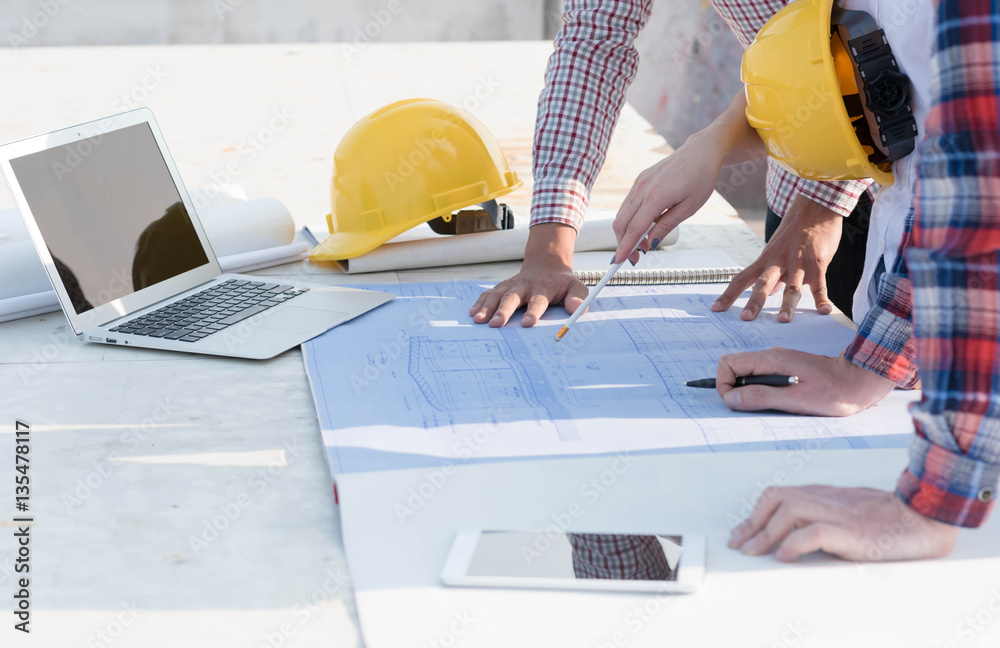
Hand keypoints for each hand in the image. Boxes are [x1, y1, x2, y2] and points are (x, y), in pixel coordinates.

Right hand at [470, 222, 587, 326]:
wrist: (547, 263)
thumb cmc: (562, 282)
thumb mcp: (576, 286)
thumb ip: (578, 298)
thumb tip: (576, 310)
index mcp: (544, 287)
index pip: (538, 300)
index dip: (533, 311)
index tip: (528, 323)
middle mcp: (525, 285)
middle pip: (513, 298)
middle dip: (504, 310)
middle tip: (496, 324)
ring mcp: (511, 285)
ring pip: (497, 295)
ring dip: (487, 307)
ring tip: (479, 320)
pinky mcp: (502, 287)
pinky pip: (489, 293)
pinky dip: (480, 302)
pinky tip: (473, 313)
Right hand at [612, 129, 725, 264]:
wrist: (701, 152)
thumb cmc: (700, 178)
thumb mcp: (689, 208)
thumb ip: (666, 226)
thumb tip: (650, 244)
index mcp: (656, 197)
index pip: (634, 228)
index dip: (625, 247)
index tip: (618, 262)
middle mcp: (642, 188)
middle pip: (621, 223)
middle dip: (624, 243)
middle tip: (636, 257)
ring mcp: (639, 183)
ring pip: (622, 214)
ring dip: (627, 232)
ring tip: (644, 243)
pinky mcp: (639, 180)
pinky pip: (628, 204)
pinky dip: (631, 219)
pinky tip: (645, 226)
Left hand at [713, 194, 842, 322]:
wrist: (815, 206)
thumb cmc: (795, 231)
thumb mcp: (777, 250)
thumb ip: (774, 274)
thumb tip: (771, 293)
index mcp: (765, 260)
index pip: (742, 278)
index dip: (729, 294)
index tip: (716, 309)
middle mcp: (779, 262)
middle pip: (763, 284)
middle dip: (755, 302)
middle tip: (746, 318)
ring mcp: (798, 263)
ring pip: (791, 287)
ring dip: (787, 304)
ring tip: (783, 320)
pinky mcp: (818, 263)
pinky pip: (820, 284)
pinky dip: (822, 299)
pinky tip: (824, 311)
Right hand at [716, 348, 894, 415]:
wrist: (860, 380)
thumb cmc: (834, 391)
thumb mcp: (797, 400)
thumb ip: (762, 397)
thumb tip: (732, 398)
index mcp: (771, 360)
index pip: (728, 363)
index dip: (724, 384)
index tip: (736, 402)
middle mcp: (771, 356)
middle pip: (735, 368)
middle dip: (735, 389)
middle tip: (753, 407)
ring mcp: (778, 361)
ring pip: (748, 373)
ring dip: (749, 391)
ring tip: (771, 404)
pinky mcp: (786, 367)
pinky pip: (761, 376)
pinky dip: (761, 389)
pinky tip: (780, 399)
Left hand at [728, 486, 959, 561]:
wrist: (922, 518)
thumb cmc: (888, 517)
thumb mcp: (847, 510)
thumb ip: (822, 513)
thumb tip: (793, 532)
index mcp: (823, 493)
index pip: (778, 495)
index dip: (755, 514)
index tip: (741, 533)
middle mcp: (825, 499)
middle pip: (776, 500)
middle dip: (752, 523)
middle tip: (740, 545)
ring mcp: (838, 513)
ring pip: (789, 512)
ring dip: (767, 533)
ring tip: (755, 552)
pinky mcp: (851, 530)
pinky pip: (813, 532)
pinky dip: (794, 542)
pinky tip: (784, 555)